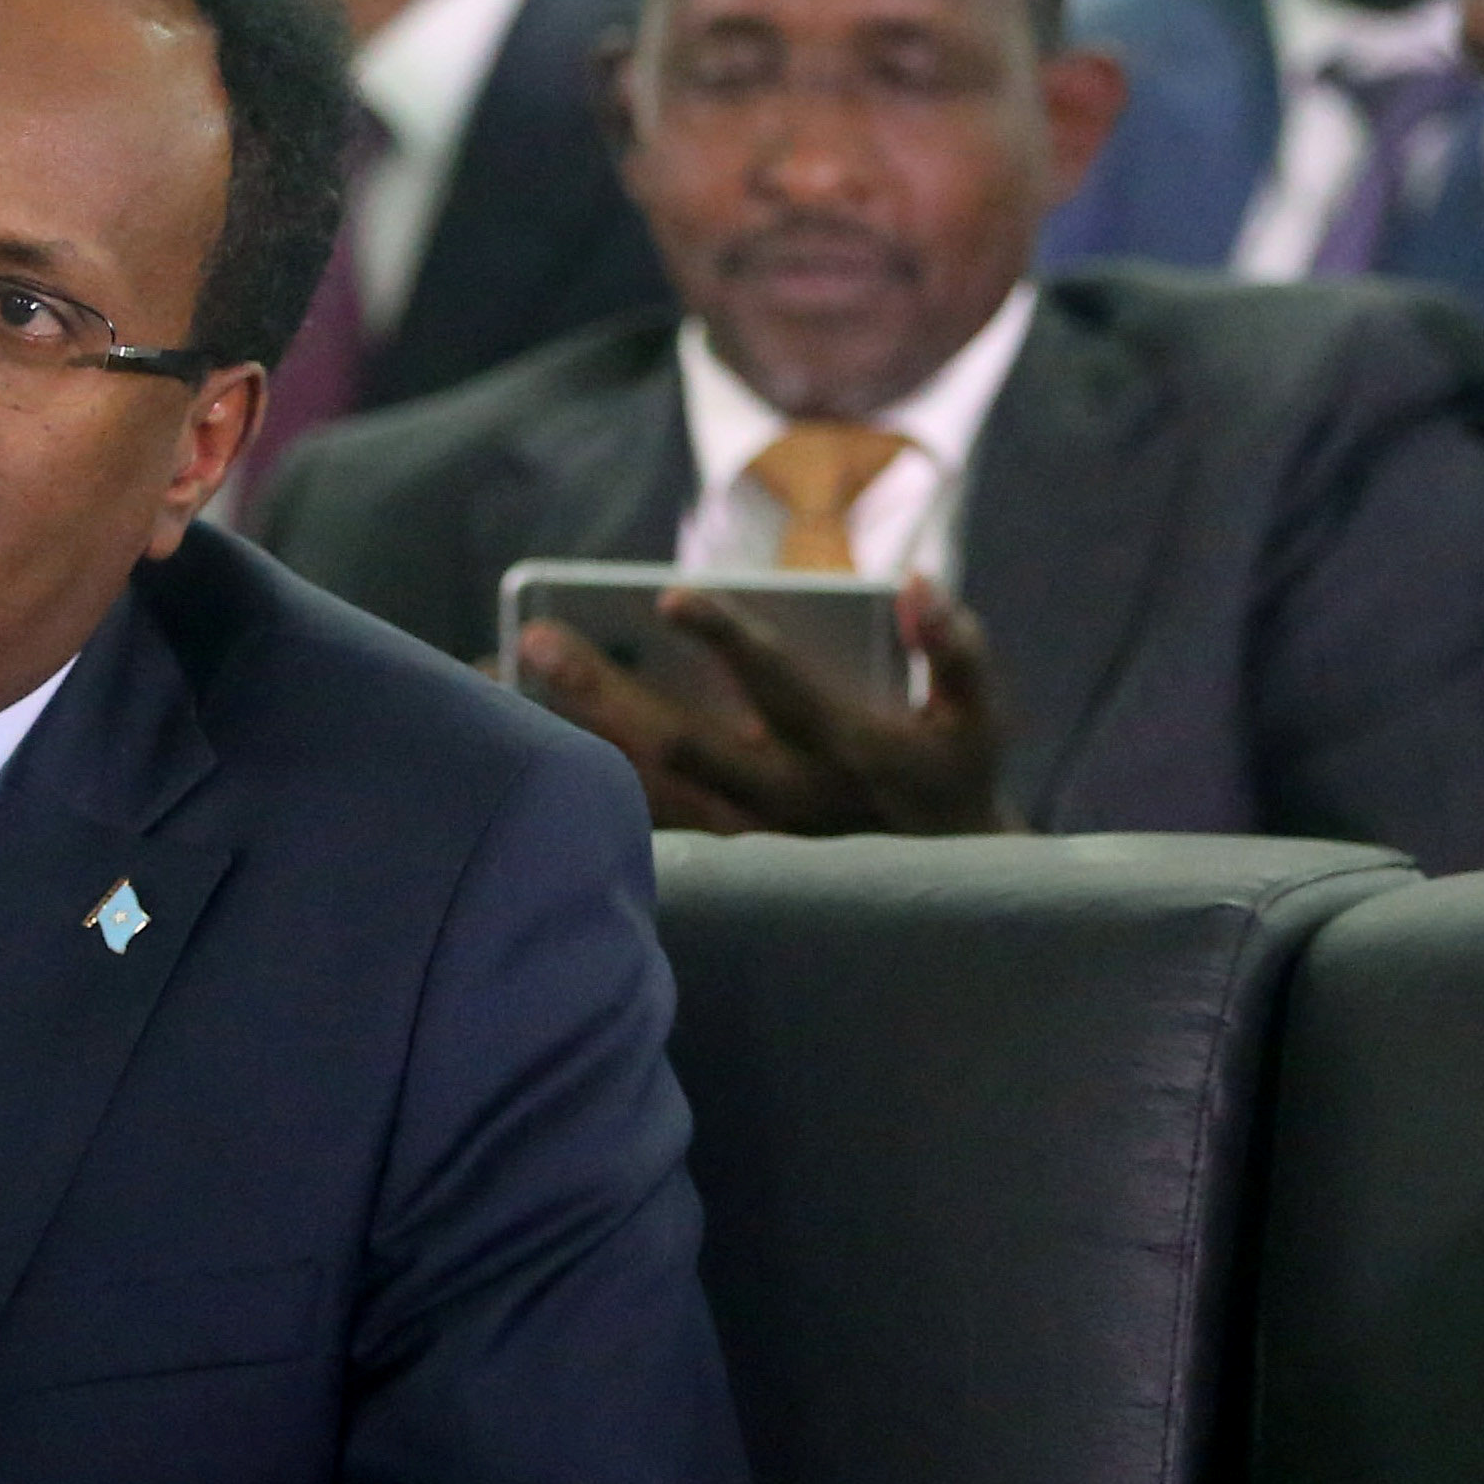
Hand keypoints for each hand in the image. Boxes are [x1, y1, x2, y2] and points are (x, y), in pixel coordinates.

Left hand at [515, 580, 1010, 837]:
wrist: (956, 901)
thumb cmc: (956, 782)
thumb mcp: (980, 717)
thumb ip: (955, 647)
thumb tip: (919, 583)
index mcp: (850, 752)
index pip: (779, 685)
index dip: (726, 640)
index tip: (668, 598)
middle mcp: (789, 801)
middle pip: (682, 745)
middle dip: (607, 692)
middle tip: (538, 638)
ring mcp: (750, 840)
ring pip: (645, 790)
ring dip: (573, 736)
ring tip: (503, 679)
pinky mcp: (727, 867)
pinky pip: (641, 824)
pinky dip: (581, 784)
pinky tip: (527, 745)